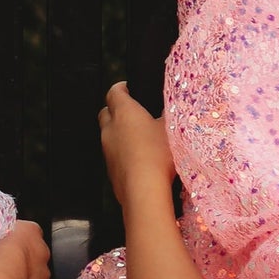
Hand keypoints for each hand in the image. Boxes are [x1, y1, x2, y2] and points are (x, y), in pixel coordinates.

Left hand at [99, 81, 174, 210]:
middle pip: (106, 113)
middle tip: (131, 113)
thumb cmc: (158, 154)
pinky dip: (121, 154)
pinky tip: (137, 161)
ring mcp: (107, 150)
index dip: (121, 88)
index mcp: (124, 112)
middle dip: (115, 110)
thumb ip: (169, 114)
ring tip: (138, 139)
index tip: (128, 87)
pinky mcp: (110, 170)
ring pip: (108, 135)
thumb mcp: (171, 129)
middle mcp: (110, 128)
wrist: (144, 190)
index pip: (114, 92)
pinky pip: (113, 156)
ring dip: (118, 134)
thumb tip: (170, 107)